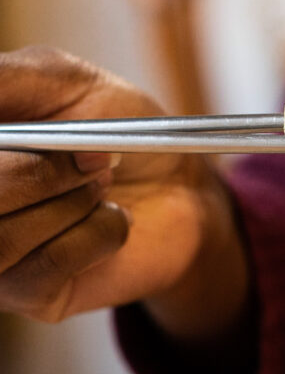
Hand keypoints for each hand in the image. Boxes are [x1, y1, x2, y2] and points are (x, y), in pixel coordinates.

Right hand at [0, 46, 249, 339]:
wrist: (179, 188)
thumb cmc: (115, 126)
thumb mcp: (61, 79)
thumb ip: (5, 79)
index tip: (19, 135)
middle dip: (36, 174)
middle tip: (93, 158)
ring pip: (1, 239)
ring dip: (67, 204)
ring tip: (101, 186)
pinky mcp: (27, 294)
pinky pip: (48, 266)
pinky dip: (96, 233)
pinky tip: (112, 219)